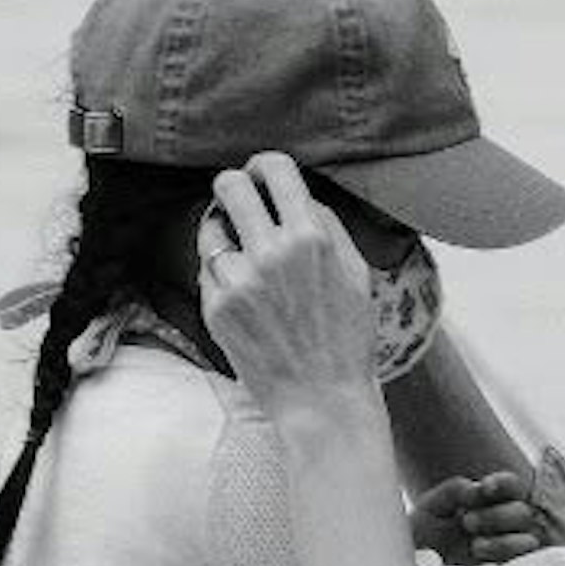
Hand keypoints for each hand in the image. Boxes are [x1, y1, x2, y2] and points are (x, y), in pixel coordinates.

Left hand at [196, 152, 382, 410]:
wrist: (322, 400)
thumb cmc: (347, 338)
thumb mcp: (356, 273)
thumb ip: (327, 225)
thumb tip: (297, 193)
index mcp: (310, 237)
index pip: (274, 168)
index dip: (263, 165)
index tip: (260, 174)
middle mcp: (270, 253)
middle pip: (229, 185)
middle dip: (232, 186)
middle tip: (237, 199)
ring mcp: (238, 282)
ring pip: (211, 229)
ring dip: (225, 235)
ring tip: (244, 258)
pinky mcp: (217, 308)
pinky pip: (208, 270)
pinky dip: (222, 274)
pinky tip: (245, 295)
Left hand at [408, 465, 550, 565]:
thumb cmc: (424, 535)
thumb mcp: (432, 507)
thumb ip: (454, 490)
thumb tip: (477, 490)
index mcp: (490, 503)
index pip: (511, 486)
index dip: (504, 484)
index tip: (485, 489)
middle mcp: (505, 525)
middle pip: (523, 512)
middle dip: (497, 516)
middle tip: (467, 522)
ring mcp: (509, 552)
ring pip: (528, 541)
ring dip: (504, 542)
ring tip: (475, 547)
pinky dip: (509, 563)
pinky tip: (485, 564)